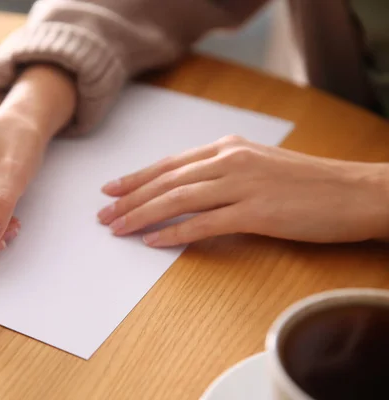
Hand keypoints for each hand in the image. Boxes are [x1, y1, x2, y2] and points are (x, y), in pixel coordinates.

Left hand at [98, 135, 388, 245]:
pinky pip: (204, 223)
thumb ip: (221, 172)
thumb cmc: (306, 183)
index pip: (170, 164)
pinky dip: (174, 232)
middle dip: (130, 198)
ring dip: (142, 214)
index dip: (136, 177)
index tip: (111, 189)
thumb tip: (186, 187)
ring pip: (178, 199)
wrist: (352, 192)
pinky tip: (152, 241)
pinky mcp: (256, 212)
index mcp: (227, 148)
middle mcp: (229, 161)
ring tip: (117, 228)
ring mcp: (242, 185)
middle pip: (166, 181)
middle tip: (103, 214)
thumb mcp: (257, 165)